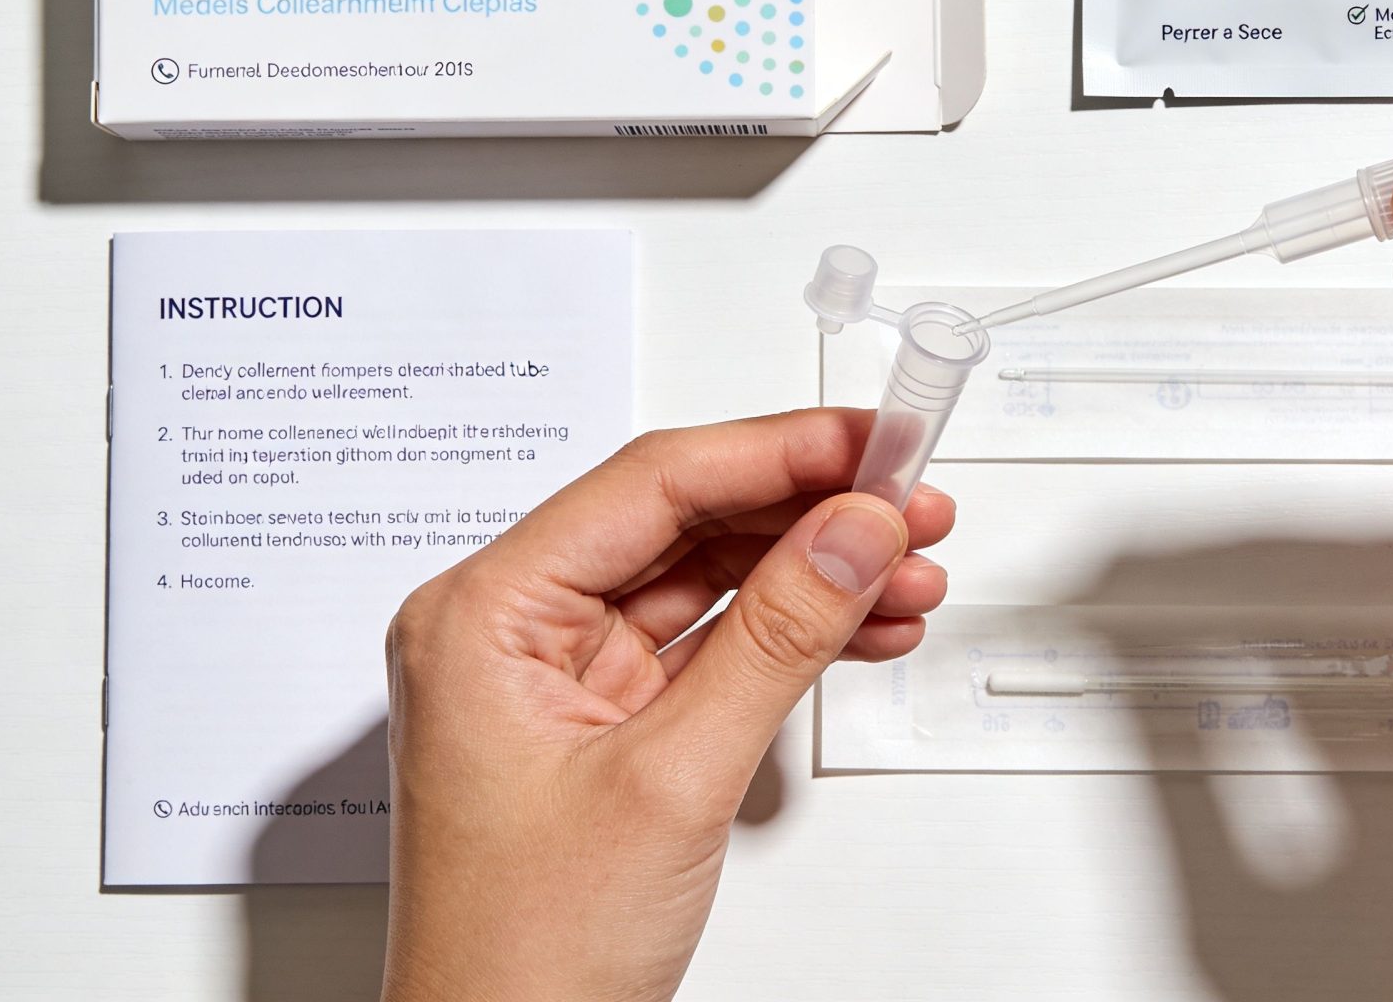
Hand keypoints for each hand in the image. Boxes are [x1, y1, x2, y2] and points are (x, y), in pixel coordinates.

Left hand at [379, 409, 953, 1001]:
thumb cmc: (522, 955)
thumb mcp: (672, 779)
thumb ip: (776, 639)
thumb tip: (849, 535)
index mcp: (483, 616)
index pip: (650, 485)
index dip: (776, 452)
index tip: (869, 442)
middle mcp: (510, 632)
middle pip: (682, 522)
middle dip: (808, 511)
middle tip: (909, 498)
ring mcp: (556, 681)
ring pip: (706, 582)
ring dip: (813, 573)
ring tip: (910, 570)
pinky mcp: (601, 726)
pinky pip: (707, 647)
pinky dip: (789, 636)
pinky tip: (863, 625)